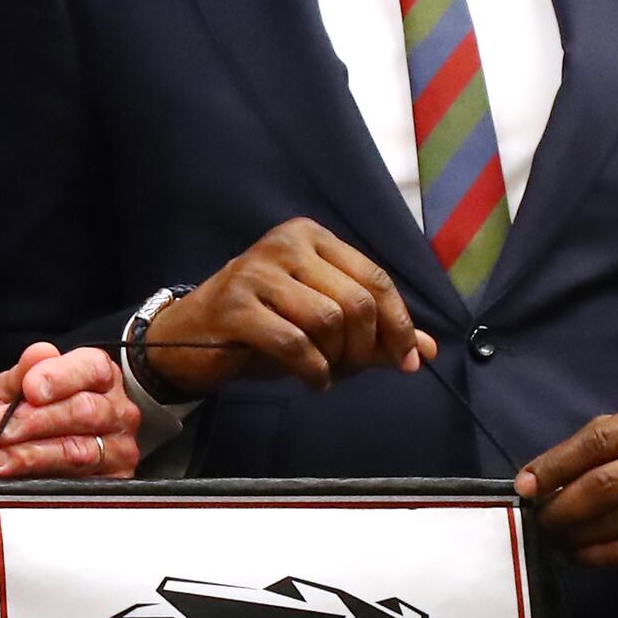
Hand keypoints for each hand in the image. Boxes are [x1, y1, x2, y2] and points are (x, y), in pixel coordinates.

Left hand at [0, 343, 142, 480]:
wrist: (51, 458)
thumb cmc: (37, 415)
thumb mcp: (20, 389)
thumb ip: (23, 372)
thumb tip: (37, 353)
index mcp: (100, 376)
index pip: (91, 367)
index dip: (60, 377)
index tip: (29, 389)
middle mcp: (118, 410)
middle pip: (85, 410)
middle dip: (36, 421)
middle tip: (1, 430)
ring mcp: (120, 449)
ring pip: (80, 451)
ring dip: (32, 454)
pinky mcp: (115, 482)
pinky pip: (80, 485)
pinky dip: (42, 482)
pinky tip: (16, 479)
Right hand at [135, 220, 428, 394]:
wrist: (190, 338)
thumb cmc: (262, 326)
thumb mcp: (323, 324)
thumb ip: (374, 332)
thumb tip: (426, 350)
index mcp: (311, 237)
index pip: (375, 278)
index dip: (399, 324)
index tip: (407, 360)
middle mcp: (285, 244)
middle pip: (357, 301)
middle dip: (366, 347)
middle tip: (353, 370)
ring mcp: (256, 272)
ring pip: (329, 320)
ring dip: (338, 360)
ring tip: (328, 373)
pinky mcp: (234, 306)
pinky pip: (295, 343)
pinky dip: (313, 371)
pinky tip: (312, 381)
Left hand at [513, 391, 617, 568]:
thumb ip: (605, 438)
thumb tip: (542, 476)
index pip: (600, 439)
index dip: (556, 465)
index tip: (525, 485)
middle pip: (605, 483)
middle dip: (561, 505)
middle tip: (538, 518)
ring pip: (615, 521)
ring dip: (574, 533)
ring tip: (554, 536)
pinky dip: (596, 555)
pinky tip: (579, 553)